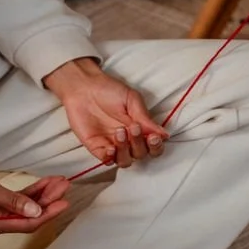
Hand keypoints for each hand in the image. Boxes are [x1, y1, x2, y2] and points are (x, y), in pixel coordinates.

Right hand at [0, 154, 68, 236]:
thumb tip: (36, 211)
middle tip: (65, 186)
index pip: (29, 223)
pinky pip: (15, 202)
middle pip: (29, 216)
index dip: (49, 214)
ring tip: (58, 182)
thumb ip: (12, 201)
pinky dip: (29, 193)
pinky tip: (42, 185)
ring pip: (24, 208)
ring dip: (41, 195)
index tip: (65, 202)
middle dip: (49, 201)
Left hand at [44, 58, 168, 166]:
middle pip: (140, 155)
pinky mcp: (96, 147)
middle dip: (139, 143)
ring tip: (119, 131)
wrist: (84, 87)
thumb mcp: (132, 100)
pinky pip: (106, 160)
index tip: (153, 137)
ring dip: (125, 150)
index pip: (153, 147)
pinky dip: (110, 157)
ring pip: (124, 161)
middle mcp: (127, 141)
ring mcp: (112, 145)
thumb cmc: (109, 90)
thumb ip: (146, 118)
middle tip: (133, 127)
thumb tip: (164, 134)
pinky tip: (111, 147)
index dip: (156, 147)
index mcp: (140, 129)